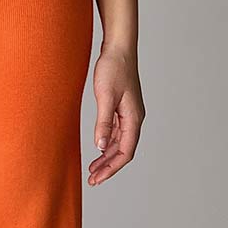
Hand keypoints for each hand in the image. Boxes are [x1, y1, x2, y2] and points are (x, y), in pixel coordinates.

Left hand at [88, 43, 144, 185]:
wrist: (119, 48)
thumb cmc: (113, 68)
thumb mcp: (105, 96)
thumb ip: (104, 122)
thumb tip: (100, 146)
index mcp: (134, 118)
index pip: (125, 152)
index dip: (111, 168)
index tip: (97, 178)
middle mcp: (135, 118)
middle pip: (123, 150)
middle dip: (108, 167)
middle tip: (92, 179)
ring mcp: (130, 113)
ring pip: (120, 142)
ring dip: (107, 156)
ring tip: (93, 168)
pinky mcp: (123, 107)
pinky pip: (118, 132)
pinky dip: (108, 143)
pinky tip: (99, 147)